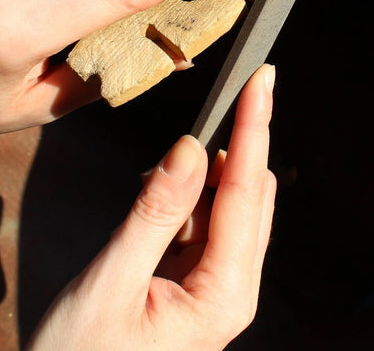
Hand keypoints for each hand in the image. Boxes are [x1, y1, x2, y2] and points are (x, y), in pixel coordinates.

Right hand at [27, 64, 277, 350]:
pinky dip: (186, 197)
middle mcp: (231, 290)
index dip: (254, 129)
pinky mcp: (195, 285)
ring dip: (205, 173)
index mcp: (223, 295)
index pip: (246, 193)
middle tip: (215, 98)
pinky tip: (159, 190)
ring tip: (159, 167)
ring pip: (228, 207)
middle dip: (234, 143)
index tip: (262, 78)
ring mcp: (215, 288)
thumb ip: (154, 213)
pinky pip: (204, 225)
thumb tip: (191, 148)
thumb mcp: (110, 282)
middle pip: (249, 195)